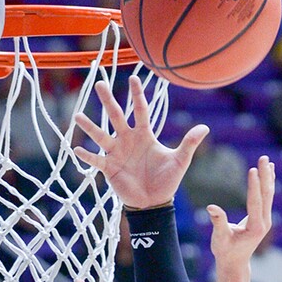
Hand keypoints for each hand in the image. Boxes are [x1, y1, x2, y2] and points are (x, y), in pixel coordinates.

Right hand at [74, 76, 207, 208]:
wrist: (154, 203)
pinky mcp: (110, 168)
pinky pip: (96, 160)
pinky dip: (87, 155)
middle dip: (108, 100)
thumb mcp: (180, 161)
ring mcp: (117, 153)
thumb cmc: (166, 181)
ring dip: (90, 127)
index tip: (134, 78)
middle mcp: (127, 140)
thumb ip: (189, 143)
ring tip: (77, 116)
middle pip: (116, 116)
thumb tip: (205, 127)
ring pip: (101, 136)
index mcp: (144, 135)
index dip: (137, 95)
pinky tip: (76, 149)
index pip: (140, 110)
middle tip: (99, 82)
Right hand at [206, 155, 274, 266]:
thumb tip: (211, 207)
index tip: (253, 169)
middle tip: (263, 158)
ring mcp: (265, 220)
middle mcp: (263, 223)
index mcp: (254, 227)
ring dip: (267, 177)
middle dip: (264, 175)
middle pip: (265, 195)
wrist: (235, 263)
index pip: (255, 202)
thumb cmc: (225, 251)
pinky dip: (267, 184)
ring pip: (268, 195)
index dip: (254, 185)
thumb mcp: (219, 239)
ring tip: (267, 161)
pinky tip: (269, 172)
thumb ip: (217, 223)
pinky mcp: (263, 219)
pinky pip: (266, 198)